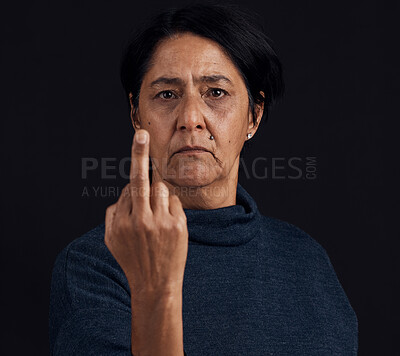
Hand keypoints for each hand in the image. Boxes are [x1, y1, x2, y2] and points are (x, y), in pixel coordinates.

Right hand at [104, 129, 188, 296]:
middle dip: (139, 154)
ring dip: (160, 194)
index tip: (141, 152)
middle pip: (140, 179)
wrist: (155, 285)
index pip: (129, 188)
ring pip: (161, 189)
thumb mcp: (111, 240)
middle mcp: (140, 219)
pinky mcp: (178, 226)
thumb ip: (112, 213)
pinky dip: (171, 207)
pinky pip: (175, 202)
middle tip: (142, 134)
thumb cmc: (132, 260)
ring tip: (157, 218)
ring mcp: (161, 222)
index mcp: (121, 221)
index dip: (135, 188)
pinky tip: (168, 226)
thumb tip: (124, 192)